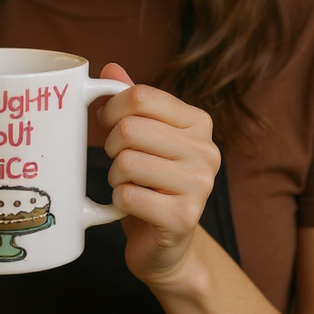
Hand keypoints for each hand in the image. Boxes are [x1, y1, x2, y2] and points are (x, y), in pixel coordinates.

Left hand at [98, 63, 220, 289]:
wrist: (166, 244)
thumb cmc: (151, 183)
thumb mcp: (144, 137)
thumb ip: (131, 102)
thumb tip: (110, 68)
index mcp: (199, 122)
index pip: (143, 96)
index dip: (112, 108)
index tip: (107, 122)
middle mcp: (206, 151)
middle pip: (130, 130)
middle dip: (111, 147)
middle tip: (119, 161)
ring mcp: (200, 185)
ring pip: (127, 162)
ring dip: (115, 176)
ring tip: (127, 184)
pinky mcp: (184, 218)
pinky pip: (128, 196)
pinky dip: (118, 201)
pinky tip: (132, 206)